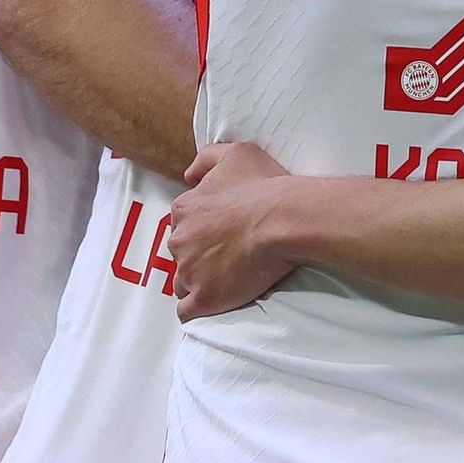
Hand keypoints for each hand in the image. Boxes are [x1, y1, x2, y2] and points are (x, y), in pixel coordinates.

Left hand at [165, 143, 309, 320]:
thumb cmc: (263, 185)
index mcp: (184, 209)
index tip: (223, 234)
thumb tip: (188, 175)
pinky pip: (187, 310)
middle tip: (228, 256)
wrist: (283, 219)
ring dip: (198, 282)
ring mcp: (190, 271)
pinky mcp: (204, 298)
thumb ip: (205, 158)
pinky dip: (198, 308)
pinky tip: (214, 302)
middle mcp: (179, 240)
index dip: (202, 230)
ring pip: (183, 282)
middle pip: (181, 253)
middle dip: (199, 256)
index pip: (182, 225)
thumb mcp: (235, 152)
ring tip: (225, 280)